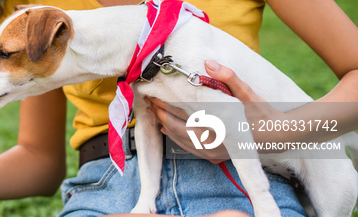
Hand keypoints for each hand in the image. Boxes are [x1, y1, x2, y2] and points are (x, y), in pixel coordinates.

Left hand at [146, 61, 287, 162]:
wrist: (277, 136)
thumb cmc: (261, 112)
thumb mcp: (247, 92)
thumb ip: (228, 77)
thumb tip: (208, 63)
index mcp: (215, 122)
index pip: (180, 111)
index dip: (163, 102)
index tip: (152, 93)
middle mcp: (211, 139)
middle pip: (175, 125)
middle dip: (159, 112)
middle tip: (148, 101)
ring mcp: (211, 150)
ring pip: (179, 138)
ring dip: (164, 125)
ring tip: (154, 112)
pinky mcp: (214, 156)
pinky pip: (188, 148)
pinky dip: (175, 138)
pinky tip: (168, 129)